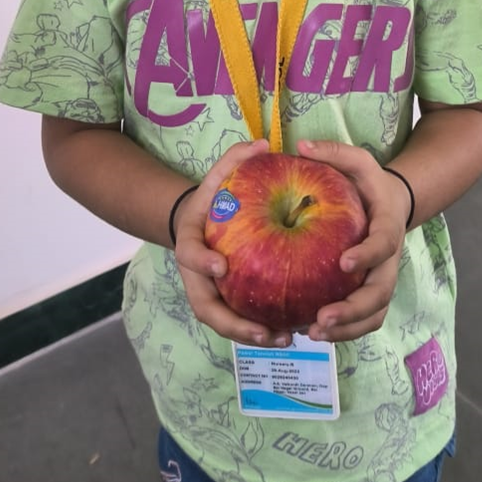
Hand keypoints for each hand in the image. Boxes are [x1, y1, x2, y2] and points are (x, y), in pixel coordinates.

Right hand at [173, 139, 294, 347]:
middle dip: (233, 323)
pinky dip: (263, 330)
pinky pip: (243, 320)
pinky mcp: (228, 303)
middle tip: (262, 329)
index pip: (191, 254)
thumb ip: (236, 159)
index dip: (202, 262)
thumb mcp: (219, 176)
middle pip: (208, 308)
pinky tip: (291, 332)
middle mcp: (198, 275)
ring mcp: (211, 293)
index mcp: (190, 242)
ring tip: (284, 337)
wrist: (201, 223)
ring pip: (226, 322)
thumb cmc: (214, 199)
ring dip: (252, 335)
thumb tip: (264, 143)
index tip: (221, 265)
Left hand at [297, 139, 409, 342]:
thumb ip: (335, 152)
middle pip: (380, 293)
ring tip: (314, 332)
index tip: (343, 262)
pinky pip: (365, 320)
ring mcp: (382, 279)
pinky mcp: (371, 292)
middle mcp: (388, 259)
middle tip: (322, 318)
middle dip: (352, 310)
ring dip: (348, 328)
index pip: (383, 244)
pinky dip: (345, 331)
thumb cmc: (370, 184)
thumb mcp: (360, 161)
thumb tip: (301, 147)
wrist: (394, 205)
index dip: (367, 255)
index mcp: (387, 226)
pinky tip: (312, 332)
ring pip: (374, 313)